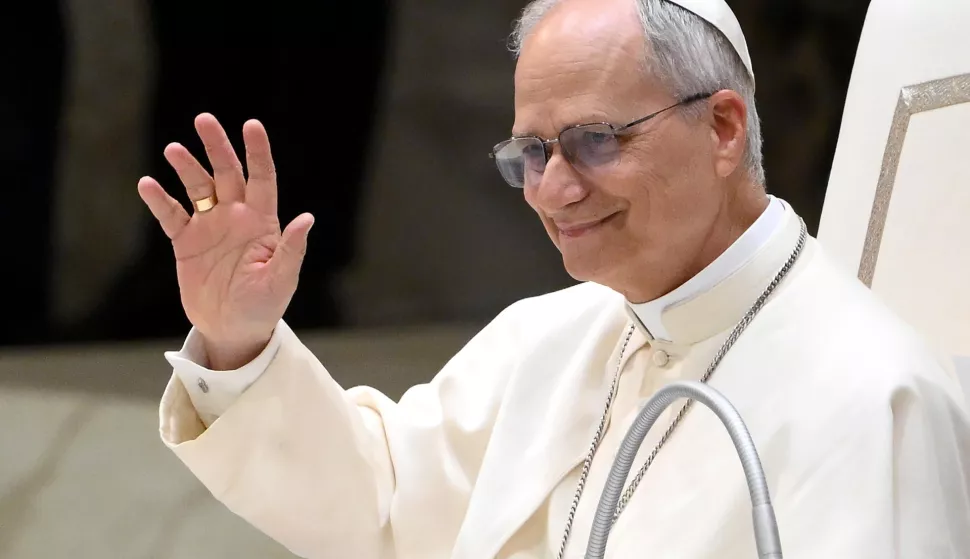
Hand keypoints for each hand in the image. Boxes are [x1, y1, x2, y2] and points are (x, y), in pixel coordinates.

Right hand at [138, 114, 313, 369]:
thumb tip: (307, 219)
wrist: (233, 330)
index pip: (262, 179)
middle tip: (204, 120)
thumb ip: (291, 250)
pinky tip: (148, 185)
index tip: (252, 125)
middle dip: (217, 147)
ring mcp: (210, 227)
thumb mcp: (281, 280)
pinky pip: (171, 215)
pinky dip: (160, 200)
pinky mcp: (186, 243)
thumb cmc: (264, 306)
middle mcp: (236, 217)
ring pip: (197, 188)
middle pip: (226, 173)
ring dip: (186, 168)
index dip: (258, 152)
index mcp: (262, 222)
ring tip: (174, 149)